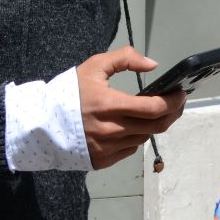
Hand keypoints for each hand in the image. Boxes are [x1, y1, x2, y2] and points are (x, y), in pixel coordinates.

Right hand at [77, 47, 185, 169]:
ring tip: (157, 113)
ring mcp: (108, 148)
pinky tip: (133, 126)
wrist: (37, 126)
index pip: (155, 108)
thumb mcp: (93, 67)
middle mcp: (112, 130)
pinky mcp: (103, 160)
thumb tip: (153, 65)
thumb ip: (125, 59)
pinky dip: (137, 137)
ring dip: (155, 125)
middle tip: (177, 103)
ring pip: (145, 137)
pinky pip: (130, 149)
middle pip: (157, 126)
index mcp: (110, 105)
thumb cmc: (67, 94)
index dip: (174, 101)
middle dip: (173, 113)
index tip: (181, 93)